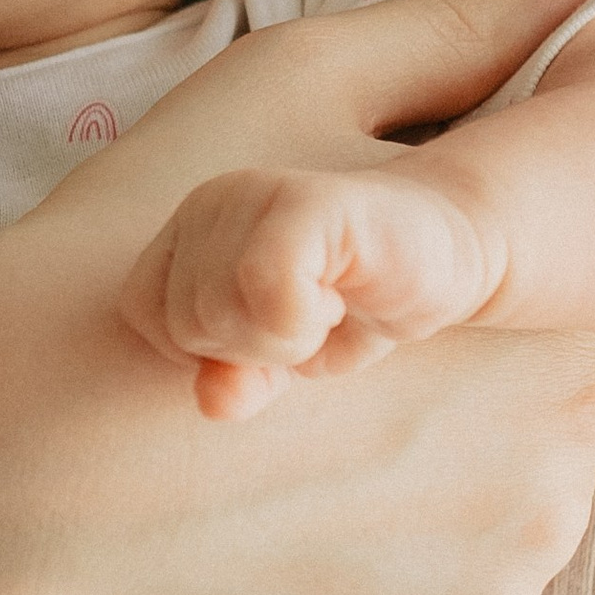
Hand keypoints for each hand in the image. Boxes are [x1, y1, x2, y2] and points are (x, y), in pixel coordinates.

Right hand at [0, 0, 594, 594]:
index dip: (465, 290)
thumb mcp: (300, 88)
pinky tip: (285, 531)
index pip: (573, 301)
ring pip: (490, 518)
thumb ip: (456, 29)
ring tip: (288, 456)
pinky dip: (380, 572)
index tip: (367, 291)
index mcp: (553, 326)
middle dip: (452, 393)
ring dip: (419, 490)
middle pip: (538, 421)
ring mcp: (498, 586)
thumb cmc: (145, 247)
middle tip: (313, 364)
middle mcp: (559, 473)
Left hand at [120, 164, 500, 418]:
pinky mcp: (308, 203)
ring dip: (287, 336)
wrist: (447, 257)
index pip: (147, 312)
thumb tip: (212, 400)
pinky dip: (305, 318)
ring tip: (328, 300)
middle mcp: (213, 201)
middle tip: (313, 315)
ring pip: (220, 309)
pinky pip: (267, 284)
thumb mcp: (282, 357)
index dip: (208, 348)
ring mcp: (256, 194)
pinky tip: (341, 296)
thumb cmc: (355, 301)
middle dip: (255, 347)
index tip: (269, 331)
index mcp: (191, 230)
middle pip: (186, 321)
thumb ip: (237, 379)